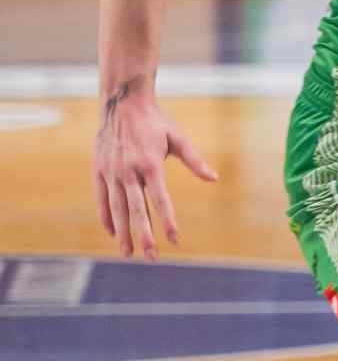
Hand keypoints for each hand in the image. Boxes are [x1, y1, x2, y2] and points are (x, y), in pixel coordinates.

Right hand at [94, 84, 217, 260]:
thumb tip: (214, 178)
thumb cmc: (155, 121)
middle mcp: (129, 171)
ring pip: (118, 209)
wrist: (122, 103)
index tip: (175, 239)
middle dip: (144, 235)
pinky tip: (113, 232)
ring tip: (129, 253)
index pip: (161, 199)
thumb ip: (195, 160)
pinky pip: (102, 198)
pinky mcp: (99, 170)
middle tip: (151, 257)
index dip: (168, 220)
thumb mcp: (178, 137)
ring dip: (123, 233)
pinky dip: (107, 216)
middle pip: (137, 210)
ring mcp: (112, 172)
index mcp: (151, 164)